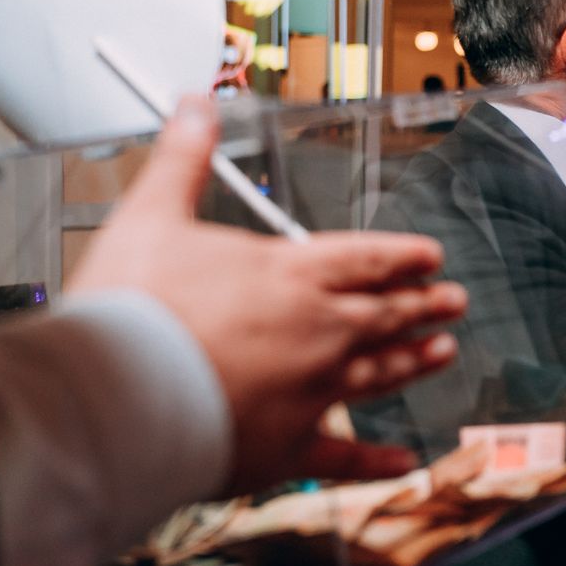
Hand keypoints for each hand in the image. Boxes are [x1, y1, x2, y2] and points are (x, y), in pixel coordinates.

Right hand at [69, 97, 467, 493]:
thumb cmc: (130, 308)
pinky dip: (379, 462)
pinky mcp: (289, 447)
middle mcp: (317, 331)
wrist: (110, 396)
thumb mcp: (152, 214)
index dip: (401, 256)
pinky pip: (347, 458)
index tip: (431, 257)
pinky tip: (405, 460)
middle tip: (454, 301)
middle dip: (422, 305)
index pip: (365, 258)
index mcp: (292, 275)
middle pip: (384, 314)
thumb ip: (184, 159)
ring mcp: (311, 392)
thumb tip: (196, 103)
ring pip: (380, 374)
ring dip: (415, 361)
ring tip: (444, 352)